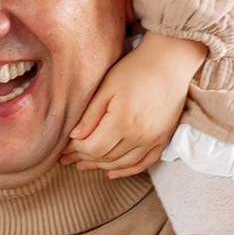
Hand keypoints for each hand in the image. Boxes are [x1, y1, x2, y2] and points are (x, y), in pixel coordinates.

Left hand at [65, 32, 204, 176]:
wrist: (170, 62)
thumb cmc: (134, 69)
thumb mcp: (106, 87)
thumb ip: (90, 114)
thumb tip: (73, 137)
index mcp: (123, 121)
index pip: (93, 147)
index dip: (75, 149)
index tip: (63, 146)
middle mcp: (139, 135)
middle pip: (106, 158)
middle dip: (83, 158)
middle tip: (67, 158)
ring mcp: (153, 139)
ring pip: (123, 164)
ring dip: (101, 167)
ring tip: (83, 165)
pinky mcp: (163, 139)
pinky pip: (144, 163)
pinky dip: (127, 171)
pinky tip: (112, 172)